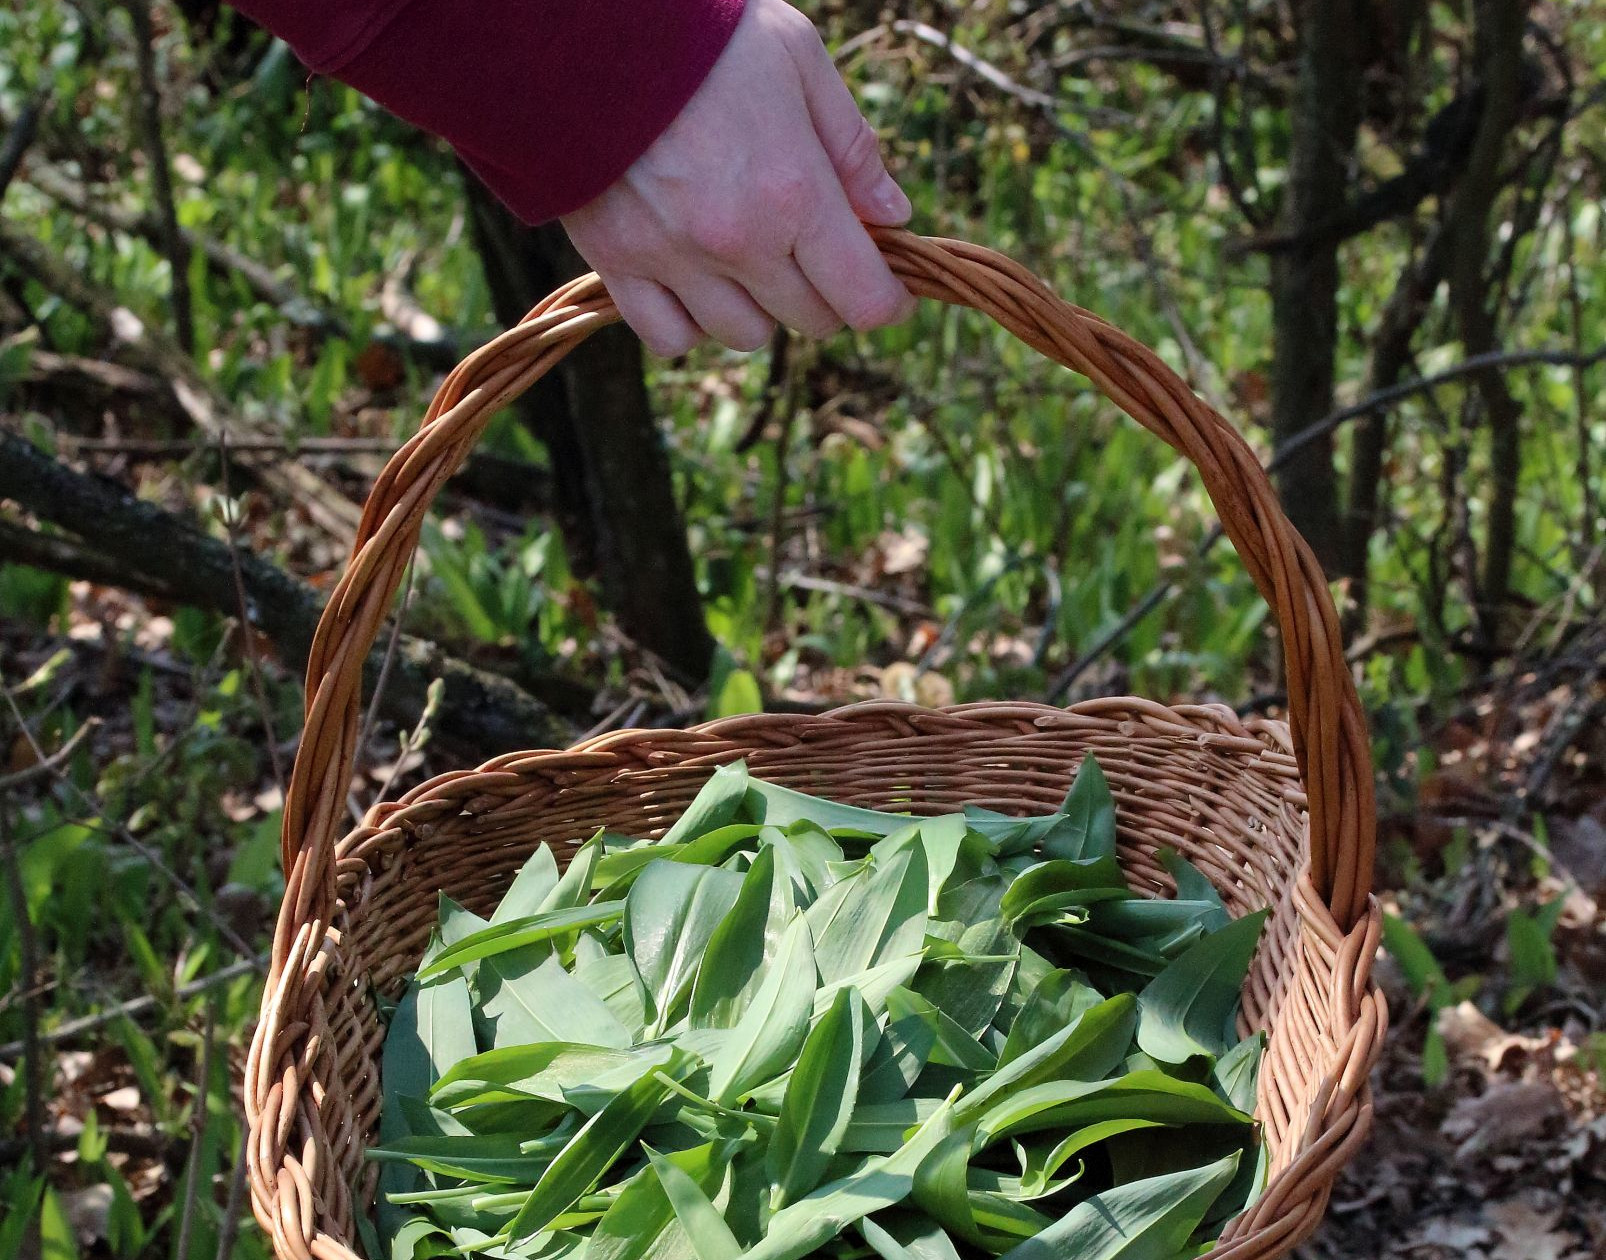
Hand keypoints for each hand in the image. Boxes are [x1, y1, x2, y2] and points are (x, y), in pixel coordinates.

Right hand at [560, 0, 915, 355]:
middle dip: (826, 293)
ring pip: (742, 335)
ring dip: (759, 308)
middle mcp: (738, 242)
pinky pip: (669, 338)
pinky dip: (690, 324)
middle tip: (814, 251)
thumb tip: (893, 215)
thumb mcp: (798, 59)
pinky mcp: (618, 263)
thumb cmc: (702, 33)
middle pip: (809, 320)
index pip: (862, 297)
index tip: (889, 292)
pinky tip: (695, 283)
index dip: (886, 303)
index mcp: (794, 193)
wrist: (582, 28)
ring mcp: (674, 260)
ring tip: (750, 259)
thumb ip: (851, 146)